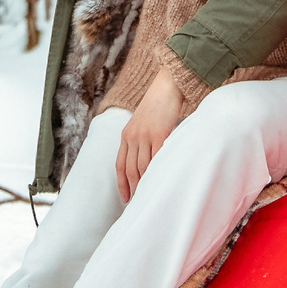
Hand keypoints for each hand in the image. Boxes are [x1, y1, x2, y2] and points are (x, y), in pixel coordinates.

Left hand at [117, 70, 187, 201]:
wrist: (167, 85)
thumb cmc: (158, 105)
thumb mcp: (142, 123)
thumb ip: (141, 140)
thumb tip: (146, 162)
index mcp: (126, 135)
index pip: (119, 165)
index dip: (121, 183)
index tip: (125, 198)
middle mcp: (132, 136)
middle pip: (130, 169)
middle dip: (133, 187)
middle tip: (138, 202)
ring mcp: (145, 135)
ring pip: (142, 166)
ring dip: (144, 183)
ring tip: (149, 195)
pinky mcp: (160, 133)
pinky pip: (156, 157)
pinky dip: (157, 170)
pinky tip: (160, 180)